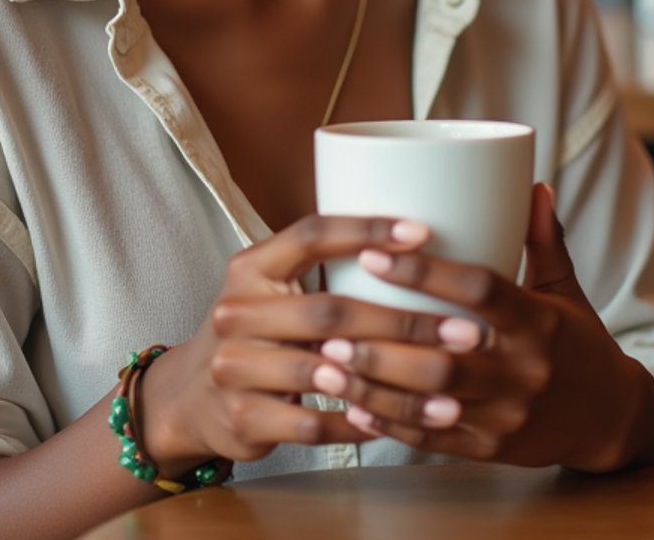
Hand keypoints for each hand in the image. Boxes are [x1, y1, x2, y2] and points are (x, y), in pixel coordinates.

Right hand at [140, 213, 485, 470]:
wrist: (189, 395)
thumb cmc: (256, 331)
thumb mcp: (272, 287)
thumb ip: (323, 267)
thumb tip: (413, 242)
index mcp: (250, 267)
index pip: (312, 235)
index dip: (366, 229)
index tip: (422, 232)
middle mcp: (237, 312)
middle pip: (329, 310)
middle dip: (404, 322)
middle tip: (464, 330)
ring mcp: (234, 367)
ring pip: (325, 372)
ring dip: (391, 381)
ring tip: (447, 390)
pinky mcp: (243, 418)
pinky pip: (314, 424)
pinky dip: (359, 423)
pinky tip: (400, 422)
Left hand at [311, 184, 653, 472]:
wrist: (611, 419)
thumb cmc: (579, 342)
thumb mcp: (566, 287)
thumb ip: (544, 238)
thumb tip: (533, 183)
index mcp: (539, 323)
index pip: (478, 290)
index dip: (425, 272)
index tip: (373, 253)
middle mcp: (523, 371)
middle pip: (445, 356)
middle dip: (384, 339)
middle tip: (330, 318)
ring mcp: (506, 416)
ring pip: (431, 401)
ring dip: (375, 384)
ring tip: (327, 362)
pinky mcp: (491, 449)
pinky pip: (434, 439)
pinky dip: (390, 424)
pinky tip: (352, 406)